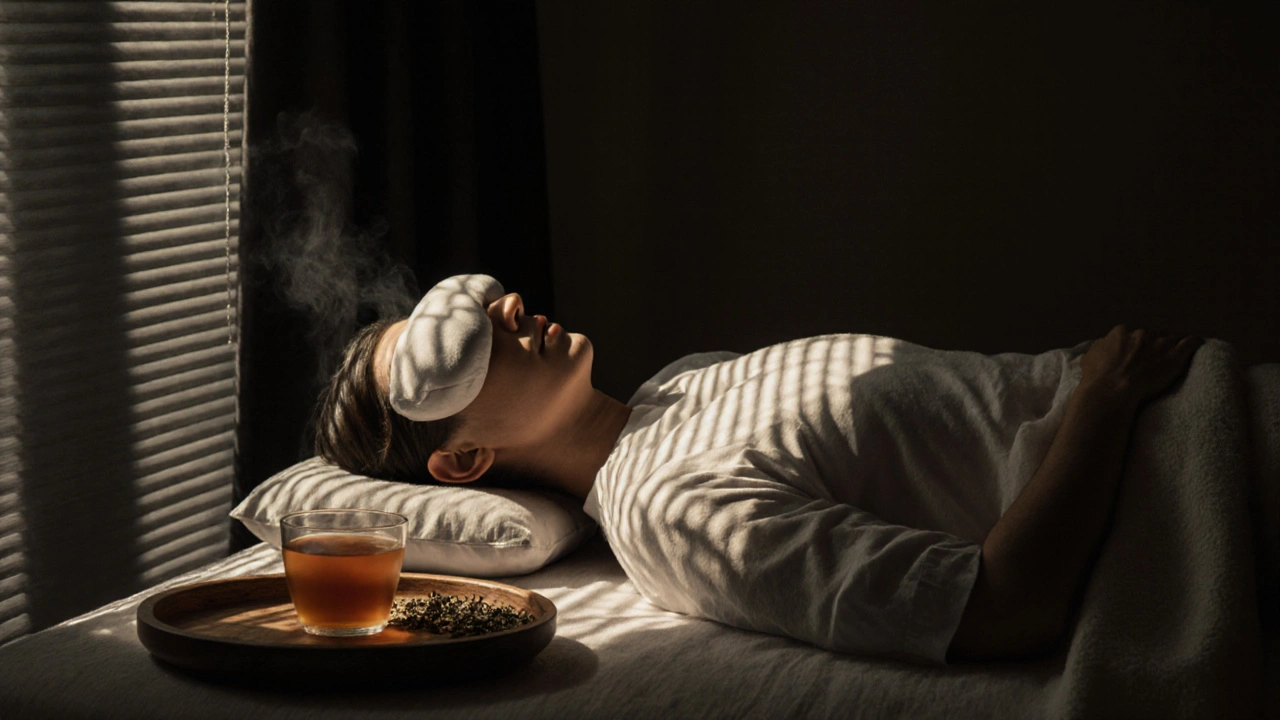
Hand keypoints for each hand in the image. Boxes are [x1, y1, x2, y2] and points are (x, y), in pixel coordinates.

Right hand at [1078, 324, 1202, 405]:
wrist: (1112, 390)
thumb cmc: (1098, 377)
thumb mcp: (1089, 357)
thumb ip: (1100, 347)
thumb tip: (1105, 345)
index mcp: (1121, 333)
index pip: (1131, 333)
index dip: (1134, 344)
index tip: (1134, 354)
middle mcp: (1141, 334)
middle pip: (1151, 335)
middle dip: (1152, 344)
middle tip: (1152, 358)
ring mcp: (1160, 344)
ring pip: (1171, 338)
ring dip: (1171, 345)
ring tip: (1174, 352)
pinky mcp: (1175, 356)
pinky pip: (1190, 343)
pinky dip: (1194, 342)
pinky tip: (1198, 343)